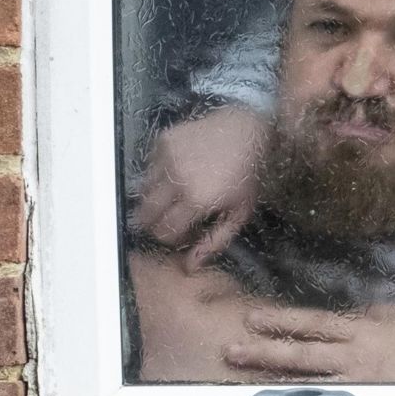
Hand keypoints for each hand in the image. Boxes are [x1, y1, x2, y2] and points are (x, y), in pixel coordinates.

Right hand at [131, 106, 266, 271]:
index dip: (171, 237)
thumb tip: (189, 267)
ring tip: (179, 194)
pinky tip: (181, 170)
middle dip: (156, 222)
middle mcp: (177, 179)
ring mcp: (167, 157)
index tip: (183, 232)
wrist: (250, 128)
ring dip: (157, 198)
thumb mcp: (240, 211)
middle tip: (174, 217)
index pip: (163, 232)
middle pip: (146, 214)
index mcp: (197, 199)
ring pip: (144, 191)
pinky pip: (150, 166)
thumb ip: (215, 241)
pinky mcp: (164, 141)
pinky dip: (160, 174)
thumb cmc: (250, 173)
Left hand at [224, 302, 394, 380]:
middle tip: (233, 349)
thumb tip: (345, 313)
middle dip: (265, 350)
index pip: (313, 323)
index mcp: (362, 330)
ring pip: (305, 381)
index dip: (281, 320)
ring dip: (272, 378)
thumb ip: (365, 313)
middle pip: (301, 353)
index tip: (253, 318)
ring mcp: (355, 384)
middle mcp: (353, 357)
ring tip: (244, 376)